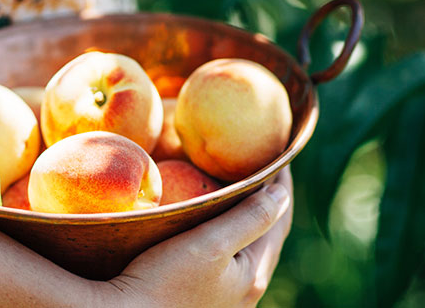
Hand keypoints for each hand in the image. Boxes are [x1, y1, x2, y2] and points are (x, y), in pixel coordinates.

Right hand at [103, 167, 292, 307]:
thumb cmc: (163, 279)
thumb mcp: (210, 243)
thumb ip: (249, 219)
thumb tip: (281, 195)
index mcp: (253, 275)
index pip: (279, 221)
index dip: (283, 186)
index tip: (281, 154)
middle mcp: (245, 290)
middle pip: (267, 236)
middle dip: (271, 201)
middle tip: (265, 167)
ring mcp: (225, 296)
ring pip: (249, 248)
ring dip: (250, 218)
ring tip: (244, 190)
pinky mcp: (204, 297)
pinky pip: (230, 257)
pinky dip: (231, 233)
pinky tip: (215, 225)